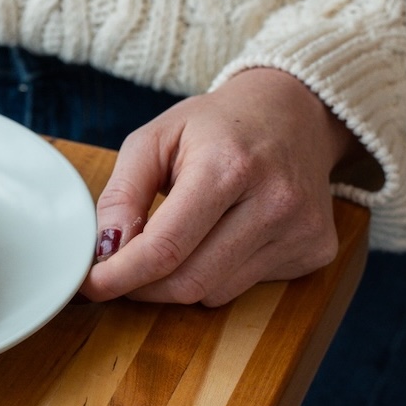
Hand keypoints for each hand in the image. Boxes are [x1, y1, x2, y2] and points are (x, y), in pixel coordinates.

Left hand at [80, 68, 361, 305]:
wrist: (294, 112)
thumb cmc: (215, 126)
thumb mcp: (153, 140)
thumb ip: (121, 195)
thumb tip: (104, 250)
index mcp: (228, 167)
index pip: (166, 247)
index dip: (121, 275)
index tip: (89, 286)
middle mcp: (274, 202)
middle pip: (188, 281)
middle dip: (142, 286)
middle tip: (120, 269)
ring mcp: (301, 230)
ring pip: (214, 293)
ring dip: (177, 280)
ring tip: (177, 239)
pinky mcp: (316, 251)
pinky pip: (243, 289)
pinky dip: (215, 275)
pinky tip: (220, 237)